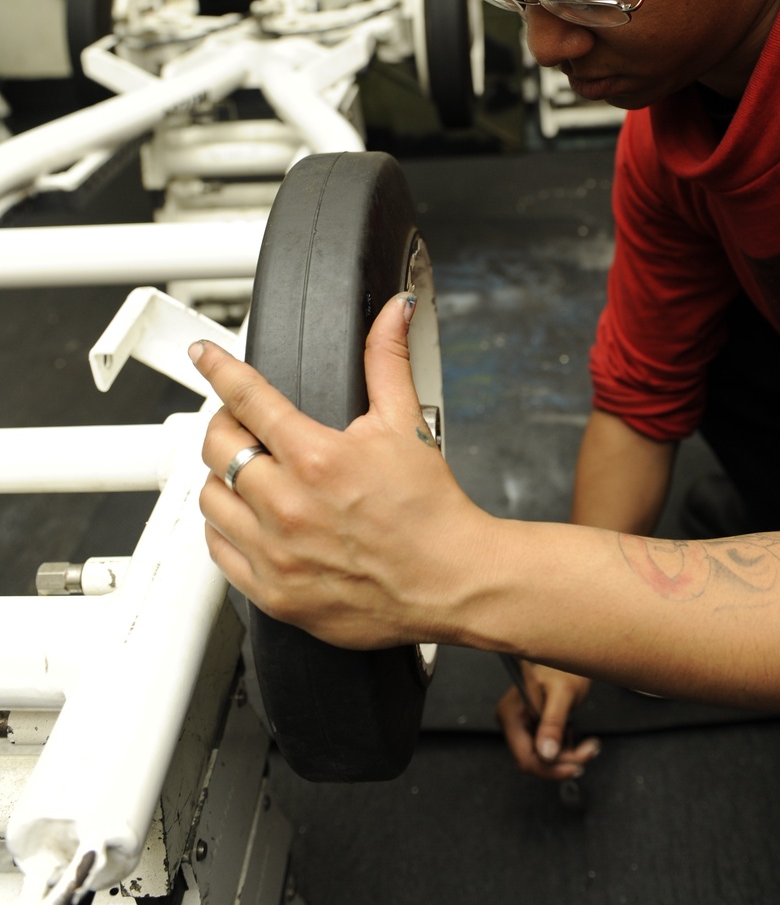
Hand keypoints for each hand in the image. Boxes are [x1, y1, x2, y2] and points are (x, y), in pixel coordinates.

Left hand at [191, 292, 494, 649]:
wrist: (449, 582)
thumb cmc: (430, 512)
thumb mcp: (408, 423)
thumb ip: (388, 360)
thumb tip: (394, 312)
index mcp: (317, 458)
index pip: (247, 398)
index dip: (219, 369)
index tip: (205, 357)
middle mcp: (288, 506)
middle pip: (217, 448)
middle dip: (225, 426)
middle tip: (244, 427)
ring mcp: (276, 552)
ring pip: (210, 499)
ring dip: (223, 479)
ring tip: (251, 475)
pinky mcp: (272, 592)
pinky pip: (218, 551)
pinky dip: (226, 529)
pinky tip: (250, 519)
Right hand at [496, 662, 599, 780]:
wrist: (569, 658)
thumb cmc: (563, 667)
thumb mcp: (563, 693)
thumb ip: (553, 723)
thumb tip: (547, 755)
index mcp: (510, 714)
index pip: (524, 757)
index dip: (549, 769)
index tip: (576, 767)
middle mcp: (511, 723)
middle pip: (534, 761)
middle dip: (563, 762)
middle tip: (589, 752)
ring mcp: (521, 727)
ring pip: (543, 759)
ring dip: (568, 757)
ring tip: (589, 745)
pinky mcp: (532, 729)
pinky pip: (548, 751)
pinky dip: (565, 750)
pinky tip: (576, 737)